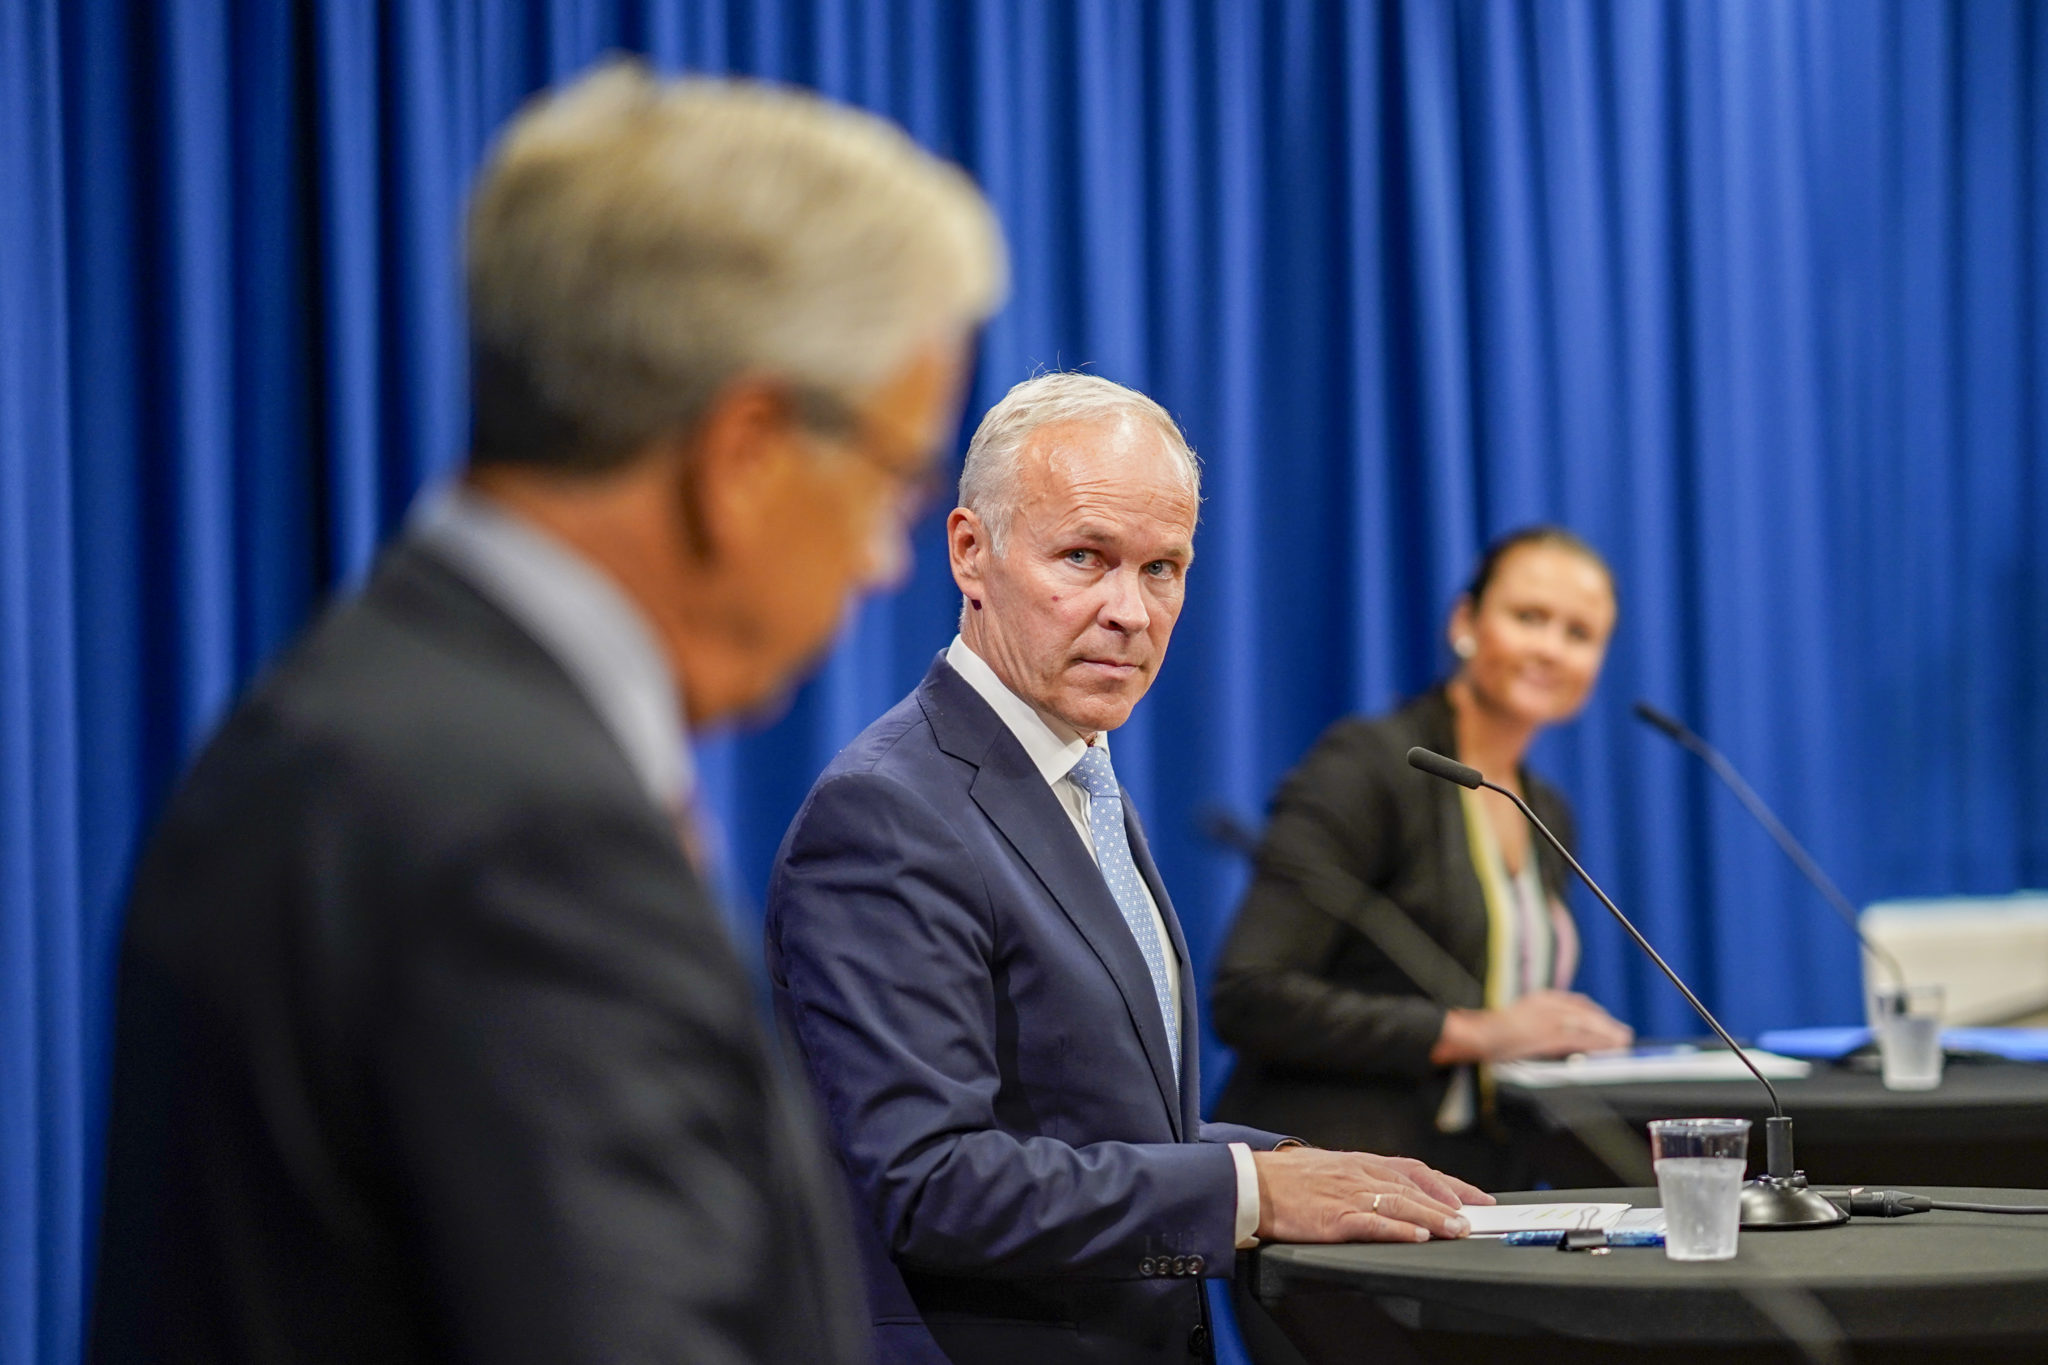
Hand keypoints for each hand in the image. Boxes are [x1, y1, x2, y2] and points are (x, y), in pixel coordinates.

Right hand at [1252, 1148, 1493, 1243]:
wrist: (1250, 1182)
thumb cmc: (1286, 1179)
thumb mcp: (1330, 1167)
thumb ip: (1360, 1176)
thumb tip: (1391, 1191)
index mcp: (1360, 1162)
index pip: (1415, 1169)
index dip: (1448, 1184)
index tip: (1475, 1198)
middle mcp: (1359, 1173)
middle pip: (1414, 1187)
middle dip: (1449, 1204)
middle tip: (1475, 1220)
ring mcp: (1347, 1194)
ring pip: (1400, 1204)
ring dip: (1433, 1217)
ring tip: (1457, 1230)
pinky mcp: (1333, 1216)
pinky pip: (1372, 1222)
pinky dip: (1397, 1229)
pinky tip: (1417, 1236)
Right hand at [1434, 991, 1632, 1063]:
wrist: (1476, 1035)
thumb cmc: (1492, 1032)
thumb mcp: (1517, 1018)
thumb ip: (1536, 1020)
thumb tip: (1552, 1032)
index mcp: (1540, 999)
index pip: (1576, 1003)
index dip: (1594, 1013)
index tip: (1606, 1022)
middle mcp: (1548, 1005)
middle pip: (1586, 1012)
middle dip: (1606, 1024)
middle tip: (1623, 1034)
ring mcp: (1549, 1020)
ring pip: (1587, 1025)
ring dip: (1608, 1034)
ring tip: (1622, 1042)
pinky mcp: (1549, 1036)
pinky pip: (1581, 1039)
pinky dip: (1598, 1044)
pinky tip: (1609, 1049)